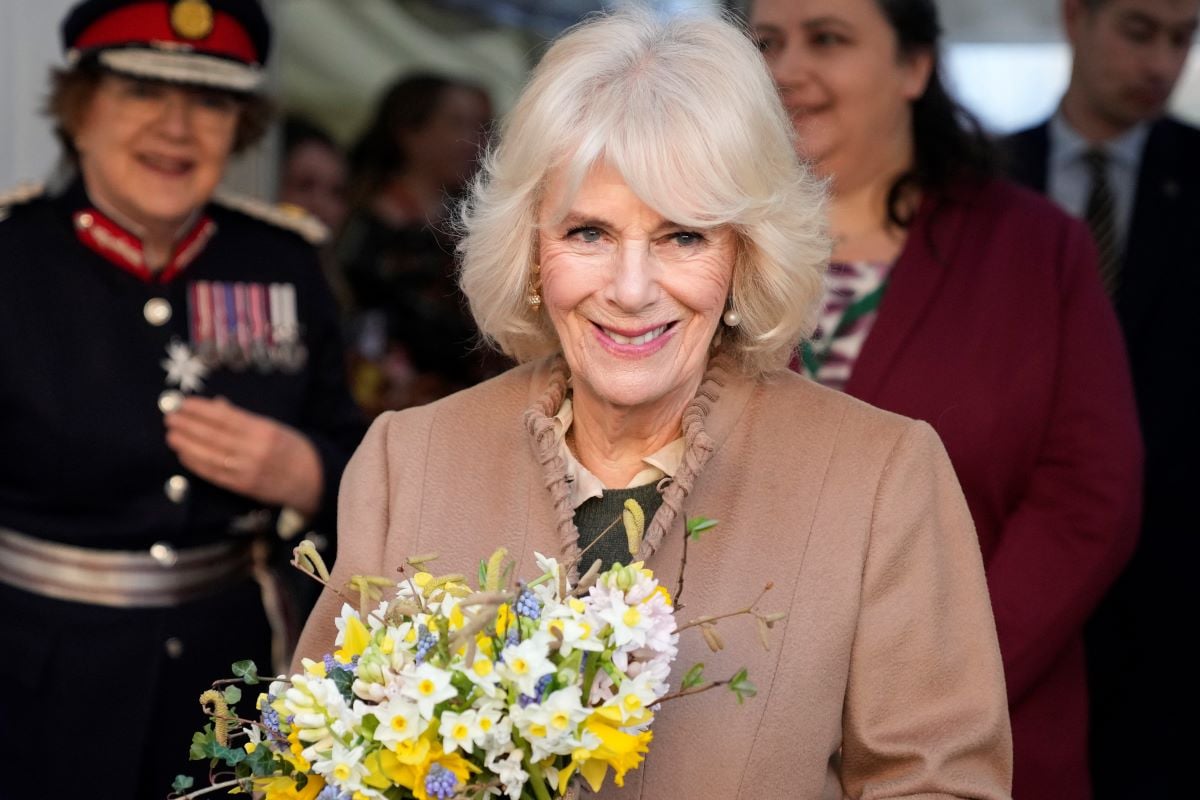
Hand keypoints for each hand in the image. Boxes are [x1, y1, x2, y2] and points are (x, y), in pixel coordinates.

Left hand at [164, 396, 323, 514]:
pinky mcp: (243, 486)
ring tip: (172, 435)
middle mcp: (255, 450)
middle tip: (170, 418)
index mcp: (265, 431)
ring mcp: (247, 470)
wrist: (313, 481)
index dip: (202, 410)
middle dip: (189, 426)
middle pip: (214, 436)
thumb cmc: (293, 449)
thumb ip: (244, 418)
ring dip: (187, 445)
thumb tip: (216, 405)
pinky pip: (214, 474)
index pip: (226, 418)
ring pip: (210, 455)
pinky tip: (184, 455)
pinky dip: (196, 464)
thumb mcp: (274, 427)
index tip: (184, 403)